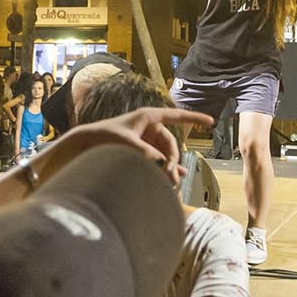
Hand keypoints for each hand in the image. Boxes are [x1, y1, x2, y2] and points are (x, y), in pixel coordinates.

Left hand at [48, 106, 214, 186]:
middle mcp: (150, 127)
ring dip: (170, 167)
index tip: (210, 121)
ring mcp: (147, 139)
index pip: (176, 116)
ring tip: (173, 181)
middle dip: (173, 160)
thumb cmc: (104, 137)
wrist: (85, 143)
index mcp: (148, 117)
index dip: (194, 118)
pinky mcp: (142, 151)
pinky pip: (160, 159)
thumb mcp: (126, 144)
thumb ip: (145, 153)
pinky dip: (166, 168)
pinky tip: (176, 178)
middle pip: (171, 144)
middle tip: (171, 176)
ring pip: (166, 154)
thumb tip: (162, 164)